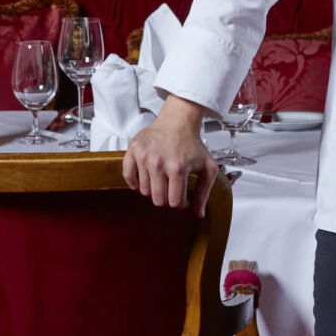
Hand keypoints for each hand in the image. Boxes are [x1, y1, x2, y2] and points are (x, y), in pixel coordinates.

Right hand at [123, 96, 219, 216]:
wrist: (178, 121)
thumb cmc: (192, 144)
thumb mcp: (207, 167)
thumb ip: (204, 192)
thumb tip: (198, 215)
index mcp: (178, 168)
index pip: (174, 202)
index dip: (180, 203)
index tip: (182, 197)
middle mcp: (159, 163)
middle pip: (158, 199)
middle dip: (166, 198)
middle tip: (170, 189)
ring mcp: (144, 156)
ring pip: (144, 191)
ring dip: (153, 190)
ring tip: (161, 180)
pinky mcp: (133, 150)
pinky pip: (127, 176)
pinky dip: (134, 183)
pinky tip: (143, 182)